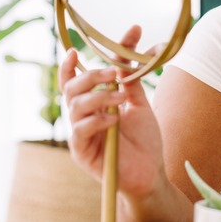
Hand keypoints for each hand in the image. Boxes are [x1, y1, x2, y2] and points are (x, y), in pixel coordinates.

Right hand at [58, 25, 164, 197]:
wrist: (151, 172)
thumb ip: (130, 80)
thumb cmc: (144, 140)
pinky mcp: (82, 152)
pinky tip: (115, 120)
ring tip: (121, 99)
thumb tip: (128, 50)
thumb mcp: (139, 103)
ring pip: (75, 106)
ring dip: (99, 97)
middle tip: (112, 73)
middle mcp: (82, 117)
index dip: (69, 65)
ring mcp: (80, 134)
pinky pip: (79, 130)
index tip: (75, 50)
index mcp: (93, 104)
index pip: (73, 80)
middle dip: (91, 76)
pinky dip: (97, 121)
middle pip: (71, 88)